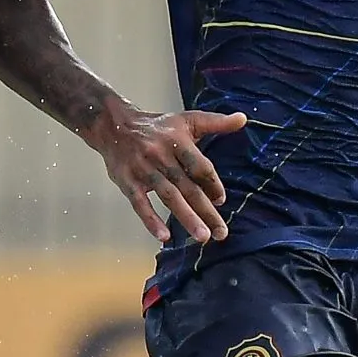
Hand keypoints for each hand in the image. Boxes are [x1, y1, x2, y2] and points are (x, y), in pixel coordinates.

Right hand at [91, 99, 250, 242]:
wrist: (113, 125)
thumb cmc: (157, 126)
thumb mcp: (187, 120)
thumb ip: (216, 122)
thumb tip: (243, 119)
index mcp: (178, 141)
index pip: (200, 167)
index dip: (212, 185)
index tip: (221, 201)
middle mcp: (162, 156)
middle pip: (188, 187)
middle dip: (206, 211)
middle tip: (222, 233)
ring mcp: (144, 170)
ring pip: (169, 197)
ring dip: (186, 218)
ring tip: (203, 237)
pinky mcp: (128, 181)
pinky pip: (140, 203)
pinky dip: (151, 220)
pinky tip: (164, 237)